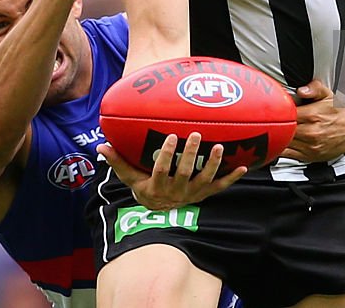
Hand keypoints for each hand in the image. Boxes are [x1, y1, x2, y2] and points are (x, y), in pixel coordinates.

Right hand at [97, 133, 246, 210]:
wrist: (160, 210)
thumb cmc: (144, 186)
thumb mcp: (129, 177)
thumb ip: (117, 161)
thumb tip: (101, 145)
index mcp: (157, 185)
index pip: (162, 168)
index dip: (166, 154)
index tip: (169, 136)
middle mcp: (177, 191)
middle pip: (185, 172)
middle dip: (191, 154)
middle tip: (196, 134)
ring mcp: (193, 193)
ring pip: (205, 179)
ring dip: (213, 164)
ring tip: (220, 147)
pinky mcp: (206, 194)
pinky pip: (220, 187)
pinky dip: (232, 178)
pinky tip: (243, 165)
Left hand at [280, 80, 344, 162]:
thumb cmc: (341, 112)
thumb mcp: (329, 94)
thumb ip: (314, 88)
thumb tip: (302, 90)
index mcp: (312, 116)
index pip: (285, 114)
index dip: (276, 110)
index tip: (273, 107)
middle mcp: (310, 133)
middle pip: (281, 129)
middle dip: (275, 122)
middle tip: (271, 117)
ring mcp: (309, 147)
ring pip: (282, 142)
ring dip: (275, 136)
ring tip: (273, 128)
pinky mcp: (308, 156)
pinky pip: (286, 154)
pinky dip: (279, 147)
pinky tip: (278, 140)